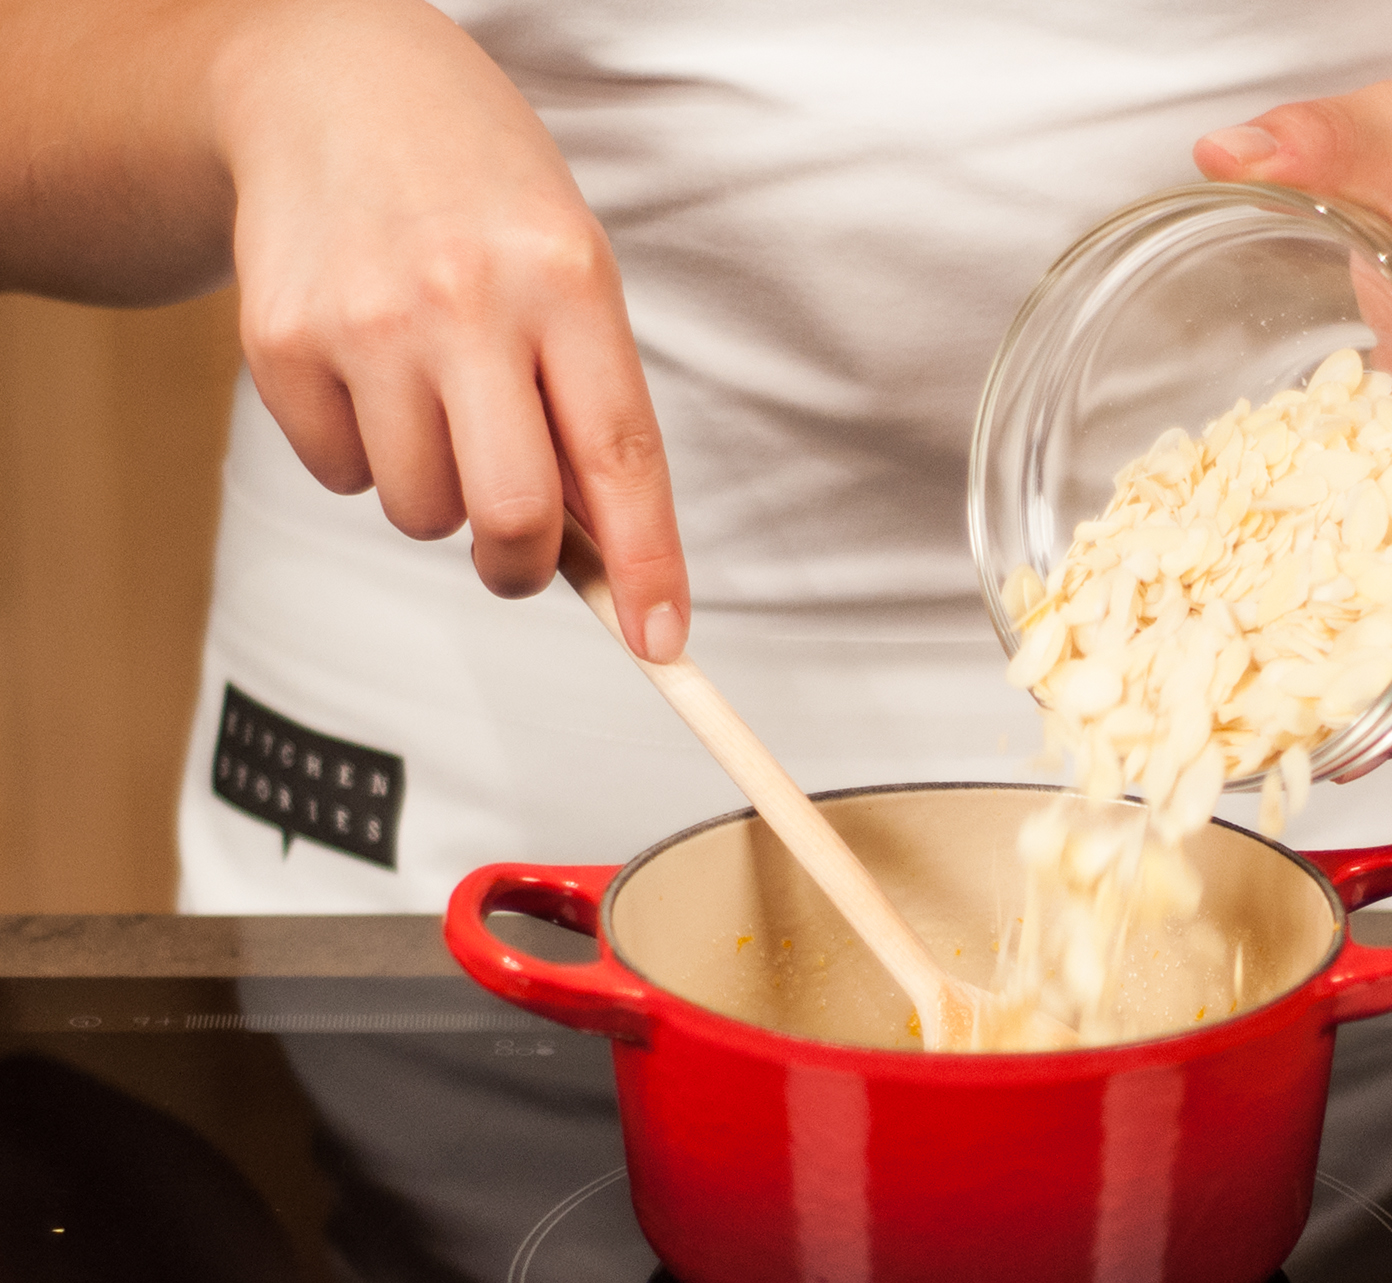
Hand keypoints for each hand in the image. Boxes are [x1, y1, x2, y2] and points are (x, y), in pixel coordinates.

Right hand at [214, 0, 688, 659]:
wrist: (331, 82)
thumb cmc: (481, 196)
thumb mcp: (569, 267)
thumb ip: (588, 403)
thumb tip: (603, 559)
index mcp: (567, 278)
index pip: (621, 457)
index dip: (646, 567)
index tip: (662, 643)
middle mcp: (467, 299)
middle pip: (510, 513)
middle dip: (522, 568)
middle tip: (520, 557)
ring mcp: (366, 320)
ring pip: (419, 511)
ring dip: (437, 498)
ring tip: (437, 406)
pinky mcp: (280, 340)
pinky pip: (341, 475)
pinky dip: (364, 457)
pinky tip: (370, 374)